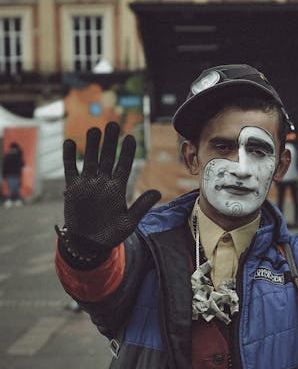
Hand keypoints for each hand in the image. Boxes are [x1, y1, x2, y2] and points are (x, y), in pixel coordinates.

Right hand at [61, 121, 160, 253]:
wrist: (89, 243)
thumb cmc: (110, 234)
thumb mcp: (129, 222)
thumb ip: (141, 206)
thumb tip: (157, 192)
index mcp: (117, 188)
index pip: (124, 165)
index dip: (127, 152)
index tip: (130, 137)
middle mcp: (103, 182)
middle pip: (107, 158)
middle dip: (110, 142)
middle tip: (113, 124)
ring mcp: (87, 183)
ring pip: (90, 160)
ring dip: (91, 145)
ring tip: (94, 129)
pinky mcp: (73, 188)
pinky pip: (70, 170)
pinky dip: (69, 157)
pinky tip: (70, 143)